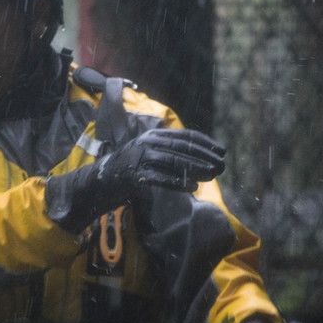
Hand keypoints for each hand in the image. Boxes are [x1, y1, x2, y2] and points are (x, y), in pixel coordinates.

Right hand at [46, 128, 224, 231]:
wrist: (100, 181)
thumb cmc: (131, 169)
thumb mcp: (151, 154)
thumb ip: (171, 152)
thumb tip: (201, 158)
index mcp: (153, 135)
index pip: (184, 136)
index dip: (205, 143)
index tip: (222, 151)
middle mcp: (147, 143)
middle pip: (182, 148)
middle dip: (204, 157)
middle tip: (222, 166)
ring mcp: (140, 158)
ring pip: (173, 162)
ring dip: (195, 169)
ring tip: (212, 175)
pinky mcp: (134, 175)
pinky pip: (159, 179)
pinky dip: (177, 183)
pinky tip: (192, 188)